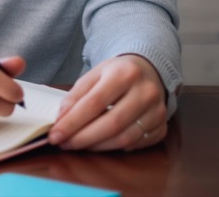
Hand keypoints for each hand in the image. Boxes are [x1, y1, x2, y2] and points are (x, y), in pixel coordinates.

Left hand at [47, 54, 166, 150]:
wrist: (148, 70)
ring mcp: (158, 111)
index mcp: (124, 73)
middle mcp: (145, 92)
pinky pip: (138, 144)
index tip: (56, 134)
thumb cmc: (116, 73)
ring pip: (125, 138)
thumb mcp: (94, 74)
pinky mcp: (162, 126)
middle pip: (111, 123)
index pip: (94, 103)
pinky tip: (101, 144)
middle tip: (64, 144)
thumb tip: (61, 120)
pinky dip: (117, 147)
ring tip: (79, 145)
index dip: (73, 122)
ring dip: (98, 146)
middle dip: (83, 138)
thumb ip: (76, 95)